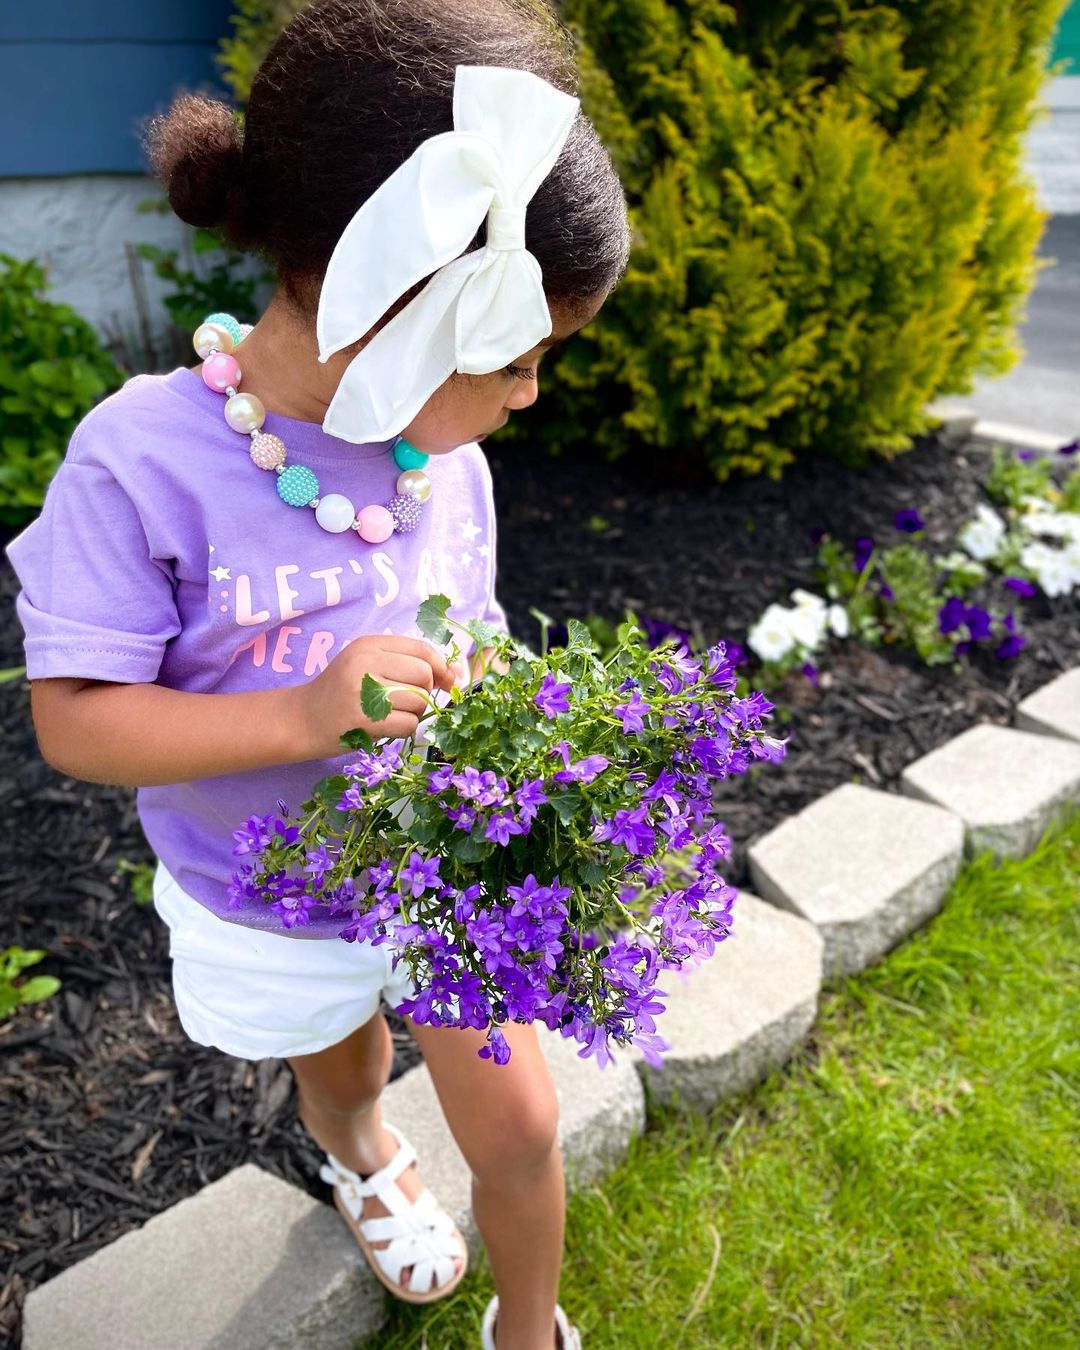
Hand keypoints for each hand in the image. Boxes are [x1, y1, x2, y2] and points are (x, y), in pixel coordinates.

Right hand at [289, 635, 454, 758]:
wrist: (301, 719)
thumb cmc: (341, 693)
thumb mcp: (367, 665)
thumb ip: (408, 664)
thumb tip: (457, 676)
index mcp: (369, 645)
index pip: (422, 650)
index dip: (442, 668)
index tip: (448, 682)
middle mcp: (365, 663)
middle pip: (424, 675)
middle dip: (425, 692)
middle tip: (404, 701)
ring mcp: (363, 691)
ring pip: (419, 702)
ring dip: (412, 713)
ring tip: (388, 714)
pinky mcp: (363, 720)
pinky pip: (408, 724)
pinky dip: (404, 729)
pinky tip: (384, 727)